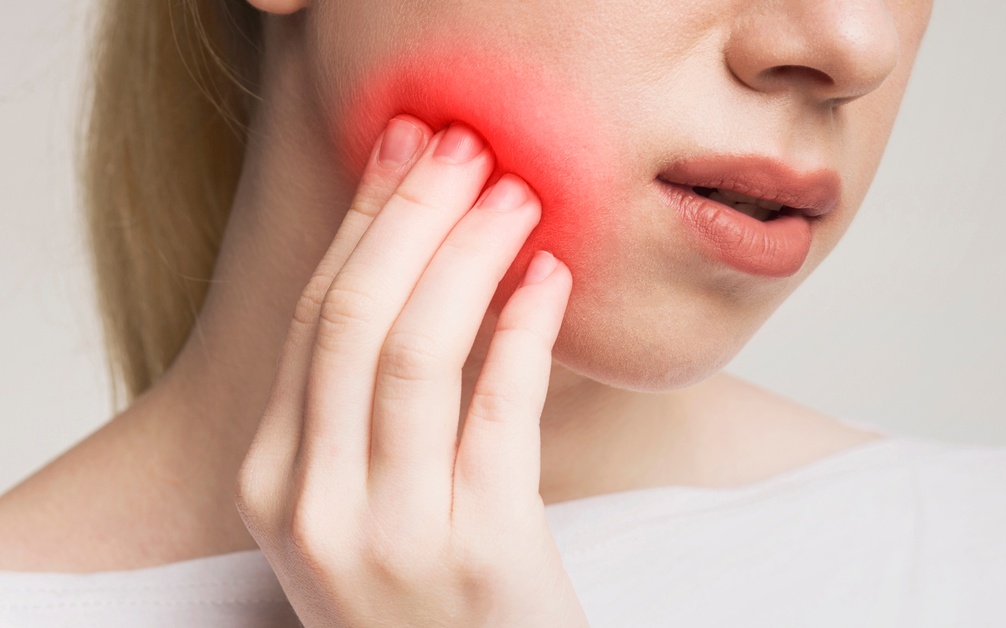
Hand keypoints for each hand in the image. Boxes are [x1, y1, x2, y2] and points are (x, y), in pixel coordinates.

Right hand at [234, 116, 587, 626]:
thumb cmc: (427, 596)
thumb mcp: (362, 504)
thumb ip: (365, 406)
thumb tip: (414, 257)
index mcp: (275, 484)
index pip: (312, 317)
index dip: (364, 221)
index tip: (407, 148)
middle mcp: (316, 508)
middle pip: (353, 318)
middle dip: (412, 215)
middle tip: (467, 146)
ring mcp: (393, 537)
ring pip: (415, 353)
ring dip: (469, 255)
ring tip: (517, 196)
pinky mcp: (482, 555)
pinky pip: (499, 412)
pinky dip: (525, 331)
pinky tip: (550, 279)